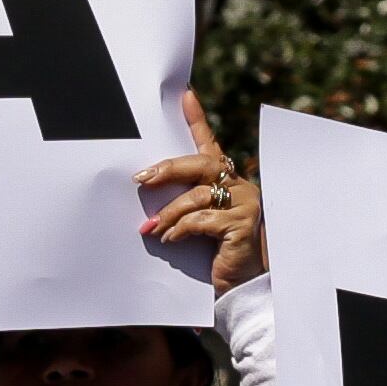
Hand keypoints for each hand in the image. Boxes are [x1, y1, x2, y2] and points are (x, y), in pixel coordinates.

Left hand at [137, 91, 266, 290]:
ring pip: (197, 195)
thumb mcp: (198, 226)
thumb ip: (184, 206)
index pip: (210, 146)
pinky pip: (202, 219)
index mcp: (228, 183)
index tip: (185, 95)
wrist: (243, 290)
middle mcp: (240, 188)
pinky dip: (181, 229)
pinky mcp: (242, 225)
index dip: (198, 120)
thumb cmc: (218, 258)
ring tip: (153, 228)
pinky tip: (171, 240)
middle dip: (167, 170)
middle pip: (201, 165)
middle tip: (141, 179)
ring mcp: (245, 205)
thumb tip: (149, 196)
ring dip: (169, 212)